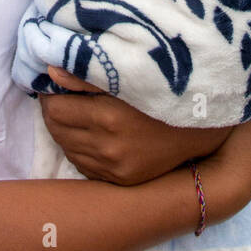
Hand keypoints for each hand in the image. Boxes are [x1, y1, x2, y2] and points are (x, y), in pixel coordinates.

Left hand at [38, 66, 232, 186]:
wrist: (201, 124)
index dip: (50, 93)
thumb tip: (49, 70)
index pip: (55, 109)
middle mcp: (108, 149)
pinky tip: (89, 133)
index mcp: (108, 118)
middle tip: (59, 95)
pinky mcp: (121, 180)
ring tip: (73, 112)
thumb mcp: (128, 74)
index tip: (53, 81)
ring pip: (68, 150)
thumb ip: (86, 73)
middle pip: (57, 131)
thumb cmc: (163, 89)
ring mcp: (115, 169)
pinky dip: (79, 149)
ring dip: (64, 131)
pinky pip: (84, 166)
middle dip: (53, 111)